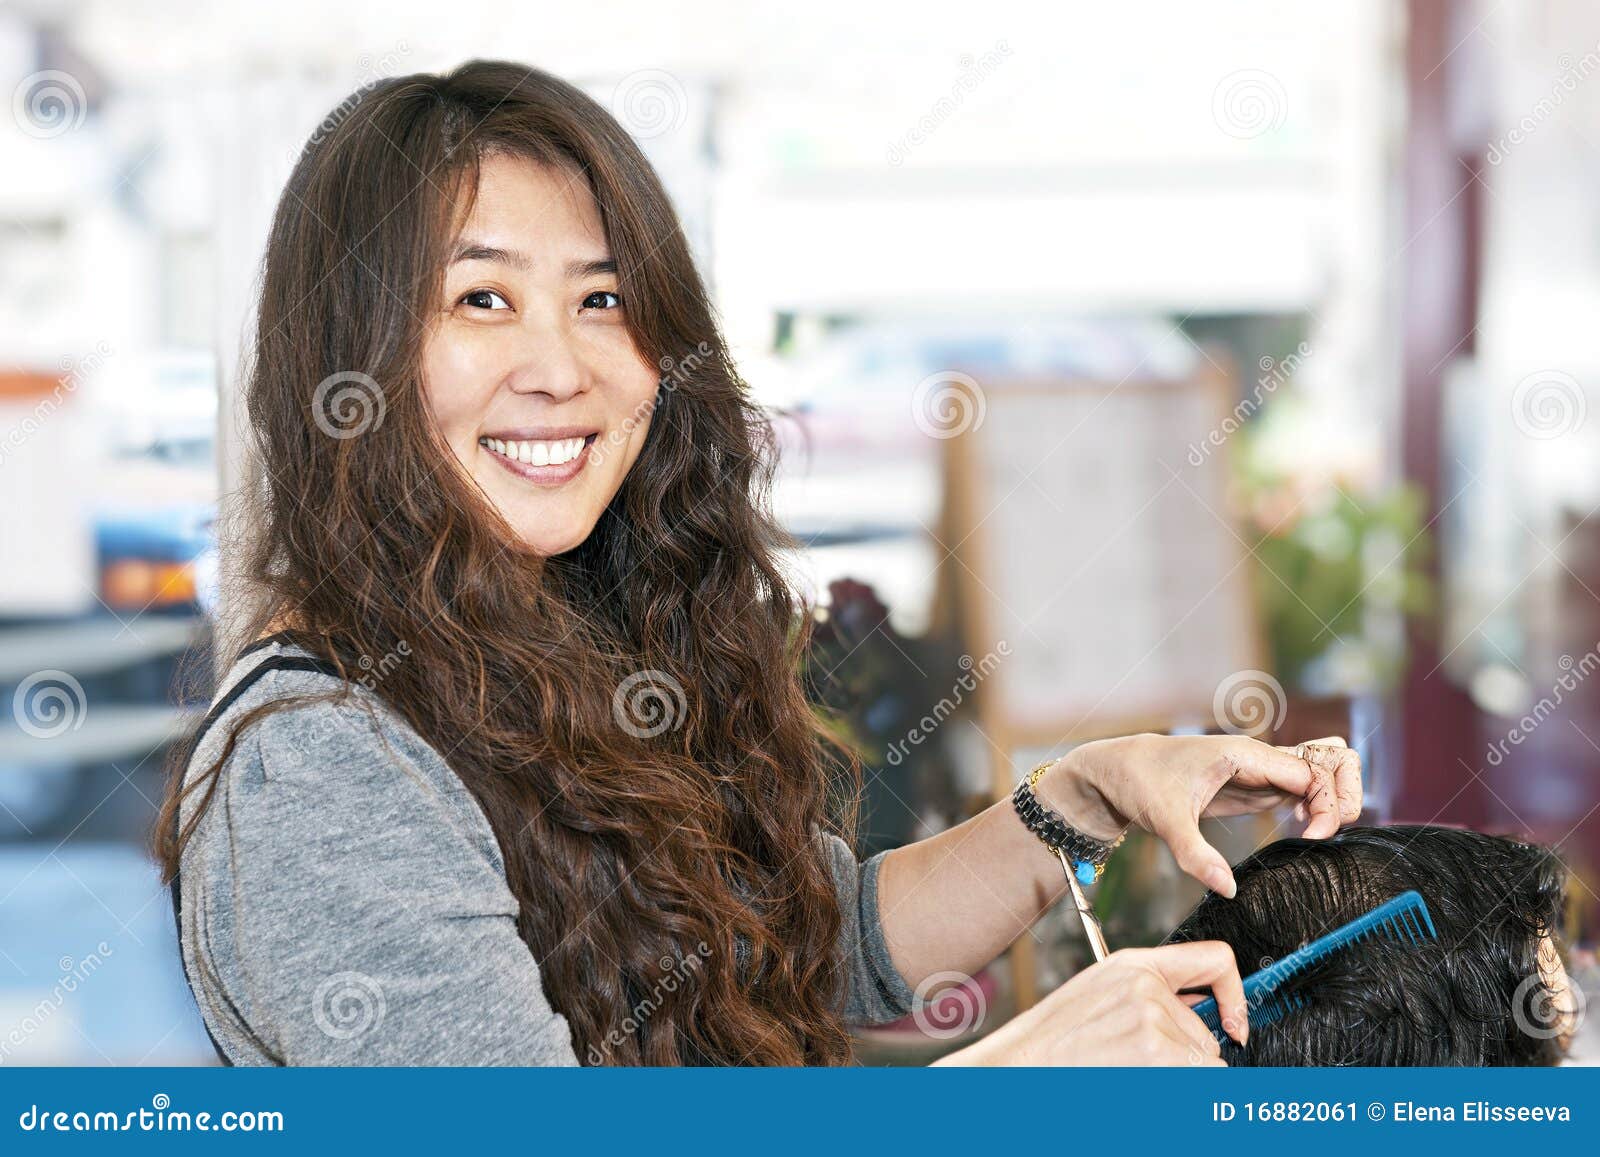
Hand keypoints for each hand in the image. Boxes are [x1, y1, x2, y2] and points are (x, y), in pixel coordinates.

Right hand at [934, 941, 1248, 1065]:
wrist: (1018, 1068)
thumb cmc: (1051, 1045)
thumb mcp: (1099, 997)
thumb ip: (1150, 996)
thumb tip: (1205, 1010)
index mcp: (1133, 965)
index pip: (1215, 959)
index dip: (1236, 996)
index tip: (1233, 1026)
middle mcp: (1147, 986)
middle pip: (1206, 1035)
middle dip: (1186, 1061)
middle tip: (1135, 1067)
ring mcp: (1152, 1021)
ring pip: (1203, 1066)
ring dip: (1174, 1080)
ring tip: (1124, 1075)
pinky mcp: (1156, 1055)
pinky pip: (1198, 1083)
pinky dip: (1177, 1094)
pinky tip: (1132, 1085)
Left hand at [1040, 732, 1362, 896]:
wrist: (1116, 770)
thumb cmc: (1139, 782)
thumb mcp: (1165, 820)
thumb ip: (1196, 855)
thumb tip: (1227, 889)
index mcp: (1244, 754)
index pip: (1313, 770)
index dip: (1326, 803)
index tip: (1310, 837)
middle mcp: (1258, 757)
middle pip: (1331, 758)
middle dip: (1344, 792)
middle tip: (1324, 832)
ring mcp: (1259, 771)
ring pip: (1320, 770)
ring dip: (1333, 797)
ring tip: (1317, 832)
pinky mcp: (1254, 786)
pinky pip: (1302, 787)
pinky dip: (1315, 804)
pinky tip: (1303, 830)